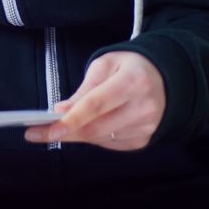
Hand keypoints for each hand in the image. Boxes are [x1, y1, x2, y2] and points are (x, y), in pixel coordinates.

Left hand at [24, 51, 165, 149]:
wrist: (168, 79)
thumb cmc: (132, 67)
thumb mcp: (106, 65)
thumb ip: (84, 89)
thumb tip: (62, 112)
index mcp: (133, 81)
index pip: (97, 105)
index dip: (71, 119)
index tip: (48, 129)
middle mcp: (143, 107)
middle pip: (96, 128)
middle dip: (65, 132)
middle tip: (40, 131)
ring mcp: (146, 127)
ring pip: (100, 139)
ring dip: (79, 133)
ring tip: (69, 122)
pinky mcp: (144, 140)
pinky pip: (109, 144)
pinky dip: (95, 136)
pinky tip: (94, 124)